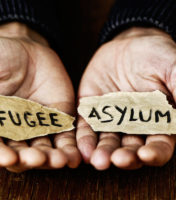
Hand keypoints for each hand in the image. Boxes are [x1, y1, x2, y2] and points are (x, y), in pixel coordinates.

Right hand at [0, 22, 80, 171]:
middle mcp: (15, 130)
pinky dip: (70, 147)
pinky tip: (75, 156)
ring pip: (46, 149)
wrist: (25, 49)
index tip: (7, 158)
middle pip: (22, 155)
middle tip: (38, 158)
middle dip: (30, 159)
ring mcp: (39, 126)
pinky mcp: (59, 118)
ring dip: (53, 158)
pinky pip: (65, 136)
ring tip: (61, 160)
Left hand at [77, 27, 175, 169]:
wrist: (127, 45)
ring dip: (103, 152)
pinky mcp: (92, 111)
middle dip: (124, 156)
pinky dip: (85, 138)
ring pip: (108, 141)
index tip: (146, 155)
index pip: (159, 145)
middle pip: (130, 148)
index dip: (154, 153)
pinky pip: (87, 127)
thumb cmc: (155, 55)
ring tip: (98, 160)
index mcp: (157, 120)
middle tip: (118, 160)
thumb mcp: (172, 67)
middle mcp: (133, 125)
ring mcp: (111, 119)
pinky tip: (83, 149)